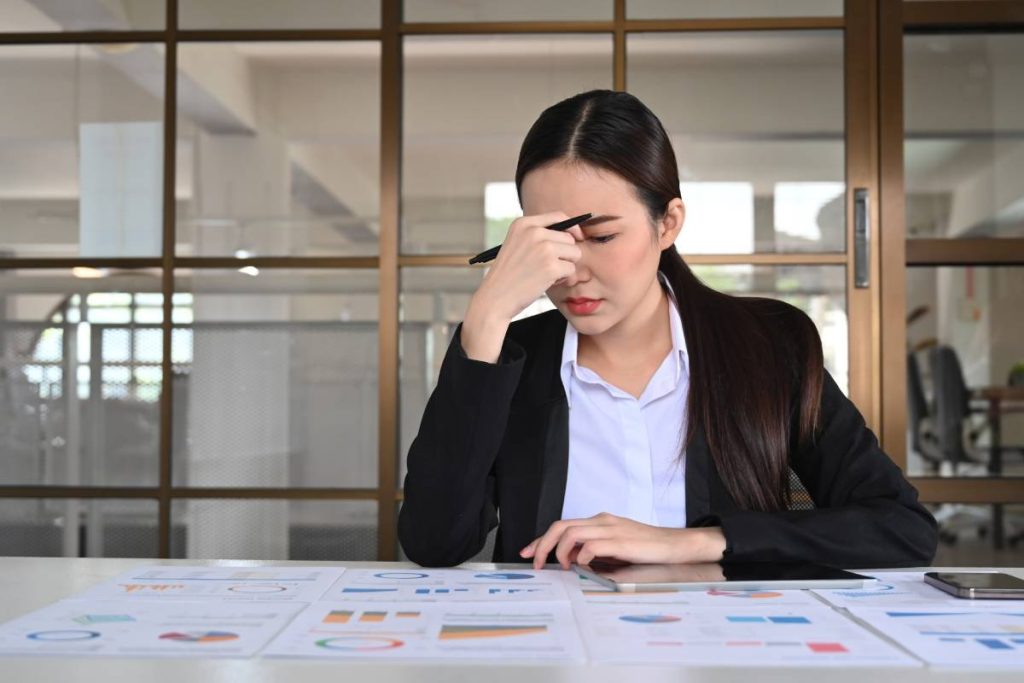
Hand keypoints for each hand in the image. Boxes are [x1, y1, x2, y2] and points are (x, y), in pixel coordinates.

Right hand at [461, 212, 582, 362]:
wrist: (495, 297)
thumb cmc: (509, 275)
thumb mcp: (517, 244)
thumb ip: (539, 235)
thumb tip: (574, 234)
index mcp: (523, 223)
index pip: (558, 216)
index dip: (572, 228)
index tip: (576, 237)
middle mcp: (534, 232)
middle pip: (570, 238)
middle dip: (566, 253)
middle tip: (549, 267)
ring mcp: (543, 248)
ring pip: (574, 253)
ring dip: (566, 266)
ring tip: (547, 274)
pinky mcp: (551, 266)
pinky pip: (571, 270)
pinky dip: (563, 279)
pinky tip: (547, 282)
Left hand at [518, 512, 726, 569]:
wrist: (674, 545)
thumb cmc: (645, 547)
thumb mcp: (614, 546)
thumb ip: (593, 548)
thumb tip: (570, 558)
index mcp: (599, 521)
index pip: (562, 526)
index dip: (541, 539)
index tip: (527, 552)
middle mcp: (601, 521)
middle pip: (560, 526)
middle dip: (542, 544)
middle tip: (535, 563)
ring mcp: (610, 529)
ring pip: (571, 533)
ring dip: (560, 552)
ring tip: (563, 567)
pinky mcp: (620, 541)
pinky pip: (591, 546)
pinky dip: (582, 557)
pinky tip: (584, 566)